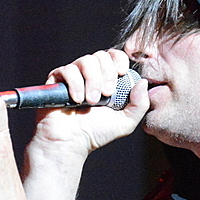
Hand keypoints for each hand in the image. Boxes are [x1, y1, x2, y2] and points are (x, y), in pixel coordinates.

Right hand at [30, 49, 148, 159]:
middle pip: (101, 56)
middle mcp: (90, 74)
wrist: (71, 143)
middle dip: (107, 74)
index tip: (121, 72)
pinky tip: (78, 100)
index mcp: (106, 79)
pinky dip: (76, 84)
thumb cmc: (96, 133)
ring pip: (86, 60)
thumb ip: (140, 104)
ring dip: (93, 81)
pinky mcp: (57, 80)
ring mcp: (73, 76)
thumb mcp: (126, 122)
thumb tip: (143, 82)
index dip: (119, 59)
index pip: (114, 56)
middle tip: (106, 94)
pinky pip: (68, 70)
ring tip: (91, 101)